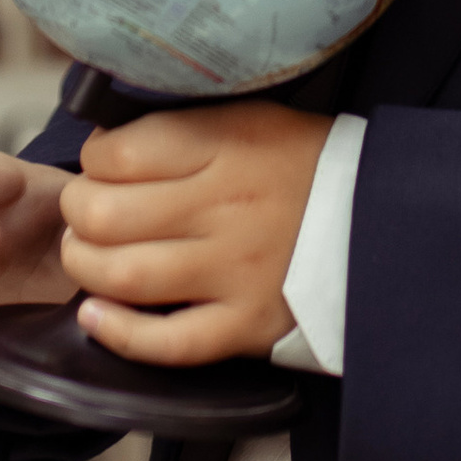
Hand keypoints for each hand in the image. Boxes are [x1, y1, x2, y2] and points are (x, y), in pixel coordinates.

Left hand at [59, 100, 332, 367]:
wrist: (383, 221)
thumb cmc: (305, 166)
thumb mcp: (251, 119)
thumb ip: (184, 129)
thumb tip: (106, 145)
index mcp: (227, 146)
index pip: (120, 153)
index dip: (93, 159)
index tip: (102, 165)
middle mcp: (226, 208)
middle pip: (106, 215)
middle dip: (77, 213)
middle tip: (85, 212)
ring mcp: (236, 271)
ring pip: (124, 276)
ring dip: (85, 267)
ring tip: (87, 256)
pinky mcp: (246, 324)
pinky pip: (167, 342)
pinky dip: (119, 333)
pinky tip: (96, 316)